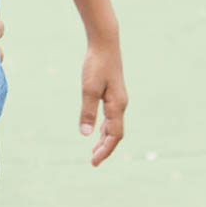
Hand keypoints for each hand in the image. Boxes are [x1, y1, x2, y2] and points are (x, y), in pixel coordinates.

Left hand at [79, 41, 127, 165]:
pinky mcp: (113, 93)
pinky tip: (97, 130)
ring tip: (94, 150)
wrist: (105, 44)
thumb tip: (85, 135)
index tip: (94, 162)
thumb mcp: (89, 89)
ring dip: (104, 139)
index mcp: (117, 106)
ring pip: (113, 126)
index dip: (105, 150)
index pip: (114, 136)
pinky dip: (105, 128)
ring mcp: (118, 99)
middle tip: (93, 161)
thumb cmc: (96, 65)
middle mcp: (121, 105)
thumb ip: (87, 111)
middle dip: (105, 148)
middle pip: (115, 134)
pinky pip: (111, 117)